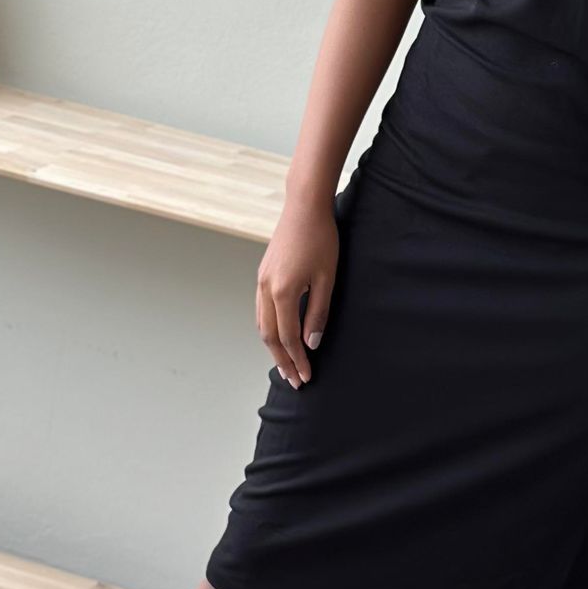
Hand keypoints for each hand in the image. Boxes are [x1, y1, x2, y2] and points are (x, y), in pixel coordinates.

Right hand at [256, 194, 337, 386]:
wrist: (304, 207)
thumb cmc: (321, 239)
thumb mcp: (326, 278)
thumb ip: (318, 313)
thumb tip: (312, 343)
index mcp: (282, 292)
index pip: (288, 337)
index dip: (297, 359)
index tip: (307, 377)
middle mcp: (265, 289)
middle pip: (269, 336)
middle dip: (282, 360)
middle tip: (295, 380)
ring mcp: (261, 281)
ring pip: (261, 324)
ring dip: (273, 347)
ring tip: (285, 364)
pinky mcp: (263, 274)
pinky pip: (260, 310)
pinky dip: (268, 329)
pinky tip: (278, 336)